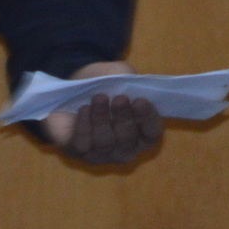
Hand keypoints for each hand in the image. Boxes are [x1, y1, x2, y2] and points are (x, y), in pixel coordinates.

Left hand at [45, 60, 162, 165]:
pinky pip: (82, 143)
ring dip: (102, 119)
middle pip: (128, 140)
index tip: (140, 101)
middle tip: (119, 98)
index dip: (148, 119)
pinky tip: (84, 109)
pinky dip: (83, 126)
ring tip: (99, 98)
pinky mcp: (79, 151)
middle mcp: (125, 148)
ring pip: (104, 142)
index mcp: (143, 132)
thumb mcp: (120, 74)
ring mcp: (102, 154)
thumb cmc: (107, 85)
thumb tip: (127, 88)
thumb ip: (127, 79)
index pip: (152, 133)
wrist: (76, 89)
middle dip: (124, 118)